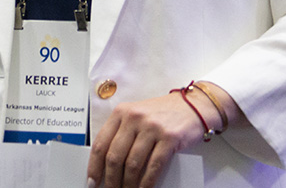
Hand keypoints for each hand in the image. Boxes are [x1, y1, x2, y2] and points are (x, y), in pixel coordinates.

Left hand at [87, 92, 209, 187]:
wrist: (193, 105)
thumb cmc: (163, 114)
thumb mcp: (137, 116)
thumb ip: (122, 133)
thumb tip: (107, 165)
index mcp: (121, 112)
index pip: (101, 142)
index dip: (94, 165)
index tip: (92, 181)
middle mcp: (134, 118)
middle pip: (115, 156)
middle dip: (111, 179)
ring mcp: (152, 127)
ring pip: (133, 164)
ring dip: (128, 184)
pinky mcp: (169, 138)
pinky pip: (153, 166)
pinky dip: (147, 183)